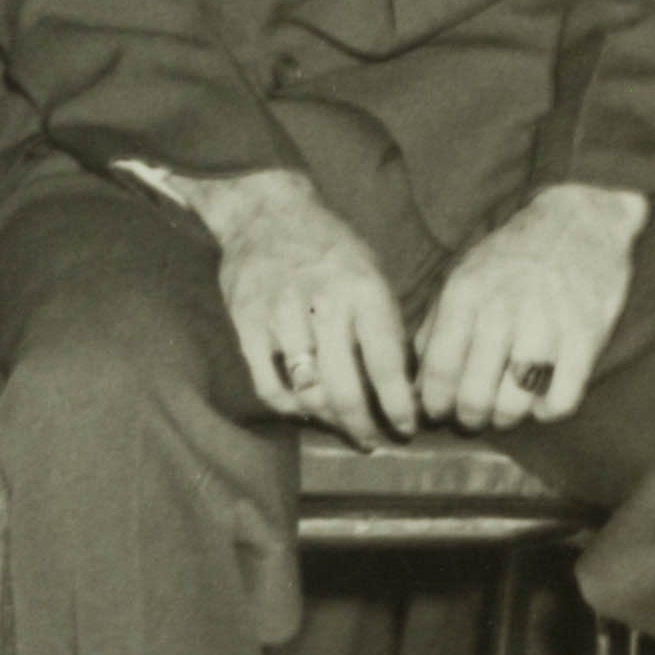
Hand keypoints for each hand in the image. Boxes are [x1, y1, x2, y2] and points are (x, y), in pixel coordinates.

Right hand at [193, 166, 418, 440]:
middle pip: (345, 390)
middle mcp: (322, 304)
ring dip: (330, 422)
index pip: (386, 365)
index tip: (407, 427)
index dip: (400, 407)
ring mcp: (280, 316)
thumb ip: (384, 325)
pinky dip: (290, 408)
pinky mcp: (247, 324)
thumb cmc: (330, 248)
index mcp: (363, 290)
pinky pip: (269, 386)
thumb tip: (404, 385)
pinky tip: (305, 409)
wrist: (265, 212)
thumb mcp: (372, 273)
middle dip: (364, 427)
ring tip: (343, 428)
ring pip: (308, 393)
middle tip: (374, 442)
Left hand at [410, 180, 644, 430]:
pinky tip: (540, 407)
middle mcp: (503, 309)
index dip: (433, 402)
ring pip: (516, 401)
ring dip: (505, 419)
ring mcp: (547, 323)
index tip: (436, 413)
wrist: (579, 220)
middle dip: (467, 417)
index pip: (439, 367)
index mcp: (465, 294)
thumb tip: (416, 381)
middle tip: (470, 419)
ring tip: (502, 415)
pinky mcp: (586, 335)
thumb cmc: (511, 257)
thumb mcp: (462, 277)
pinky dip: (548, 412)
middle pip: (475, 392)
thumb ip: (436, 326)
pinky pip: (563, 397)